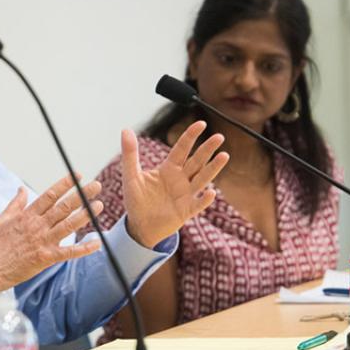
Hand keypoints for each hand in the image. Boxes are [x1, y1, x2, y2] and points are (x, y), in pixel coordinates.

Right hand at [0, 177, 105, 296]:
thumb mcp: (2, 219)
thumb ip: (15, 204)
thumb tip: (22, 189)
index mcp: (27, 216)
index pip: (49, 195)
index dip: (65, 184)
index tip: (78, 175)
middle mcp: (37, 226)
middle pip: (63, 207)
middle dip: (81, 195)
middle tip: (96, 185)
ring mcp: (42, 242)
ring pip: (68, 225)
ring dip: (85, 215)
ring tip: (98, 205)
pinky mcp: (46, 258)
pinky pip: (69, 252)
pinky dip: (84, 249)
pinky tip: (96, 243)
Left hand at [122, 122, 227, 247]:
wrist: (139, 226)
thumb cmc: (136, 201)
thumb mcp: (131, 176)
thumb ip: (130, 154)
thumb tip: (125, 130)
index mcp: (168, 169)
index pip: (182, 149)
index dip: (191, 136)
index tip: (202, 123)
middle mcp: (181, 179)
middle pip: (196, 161)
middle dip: (207, 149)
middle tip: (219, 137)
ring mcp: (186, 195)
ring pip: (202, 179)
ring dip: (213, 168)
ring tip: (224, 156)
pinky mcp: (186, 211)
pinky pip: (197, 204)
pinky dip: (204, 199)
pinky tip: (211, 193)